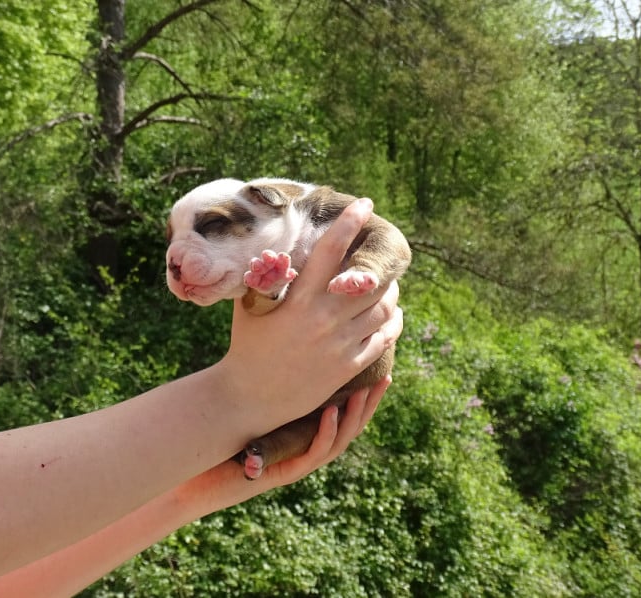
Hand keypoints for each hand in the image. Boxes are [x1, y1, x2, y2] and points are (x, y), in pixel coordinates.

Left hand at [175, 377, 390, 513]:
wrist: (197, 477)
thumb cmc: (220, 439)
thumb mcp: (249, 403)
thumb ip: (264, 377)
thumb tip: (271, 331)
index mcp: (301, 431)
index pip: (341, 409)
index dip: (360, 389)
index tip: (376, 362)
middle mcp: (305, 448)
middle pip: (349, 424)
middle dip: (369, 401)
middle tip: (386, 375)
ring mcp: (297, 462)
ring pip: (338, 441)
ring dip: (354, 416)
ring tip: (365, 392)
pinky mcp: (284, 472)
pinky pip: (313, 454)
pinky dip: (324, 433)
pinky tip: (331, 413)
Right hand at [221, 198, 402, 428]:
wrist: (251, 396)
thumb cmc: (247, 345)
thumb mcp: (251, 307)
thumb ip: (266, 277)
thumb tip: (274, 246)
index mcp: (299, 300)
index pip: (330, 251)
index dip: (350, 224)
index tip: (365, 205)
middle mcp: (323, 319)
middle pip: (369, 279)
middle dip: (380, 263)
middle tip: (380, 255)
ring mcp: (339, 344)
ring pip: (383, 308)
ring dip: (390, 292)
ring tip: (386, 285)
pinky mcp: (348, 366)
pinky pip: (384, 337)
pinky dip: (392, 322)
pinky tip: (391, 314)